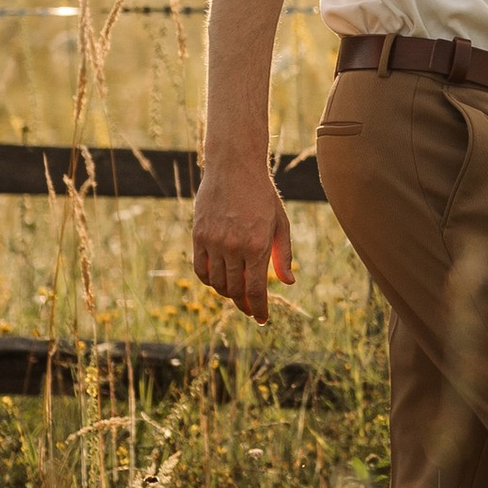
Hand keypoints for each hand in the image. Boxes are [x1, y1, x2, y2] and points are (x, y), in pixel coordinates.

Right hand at [193, 163, 295, 322]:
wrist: (234, 168)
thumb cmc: (262, 196)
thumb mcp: (280, 224)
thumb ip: (283, 256)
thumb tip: (288, 283)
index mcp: (258, 246)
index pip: (255, 290)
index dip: (259, 309)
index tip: (262, 320)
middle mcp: (234, 247)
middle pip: (235, 290)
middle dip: (244, 305)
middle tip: (251, 309)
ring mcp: (214, 242)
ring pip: (217, 283)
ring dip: (227, 293)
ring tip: (237, 292)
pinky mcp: (199, 236)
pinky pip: (201, 269)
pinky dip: (209, 280)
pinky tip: (219, 280)